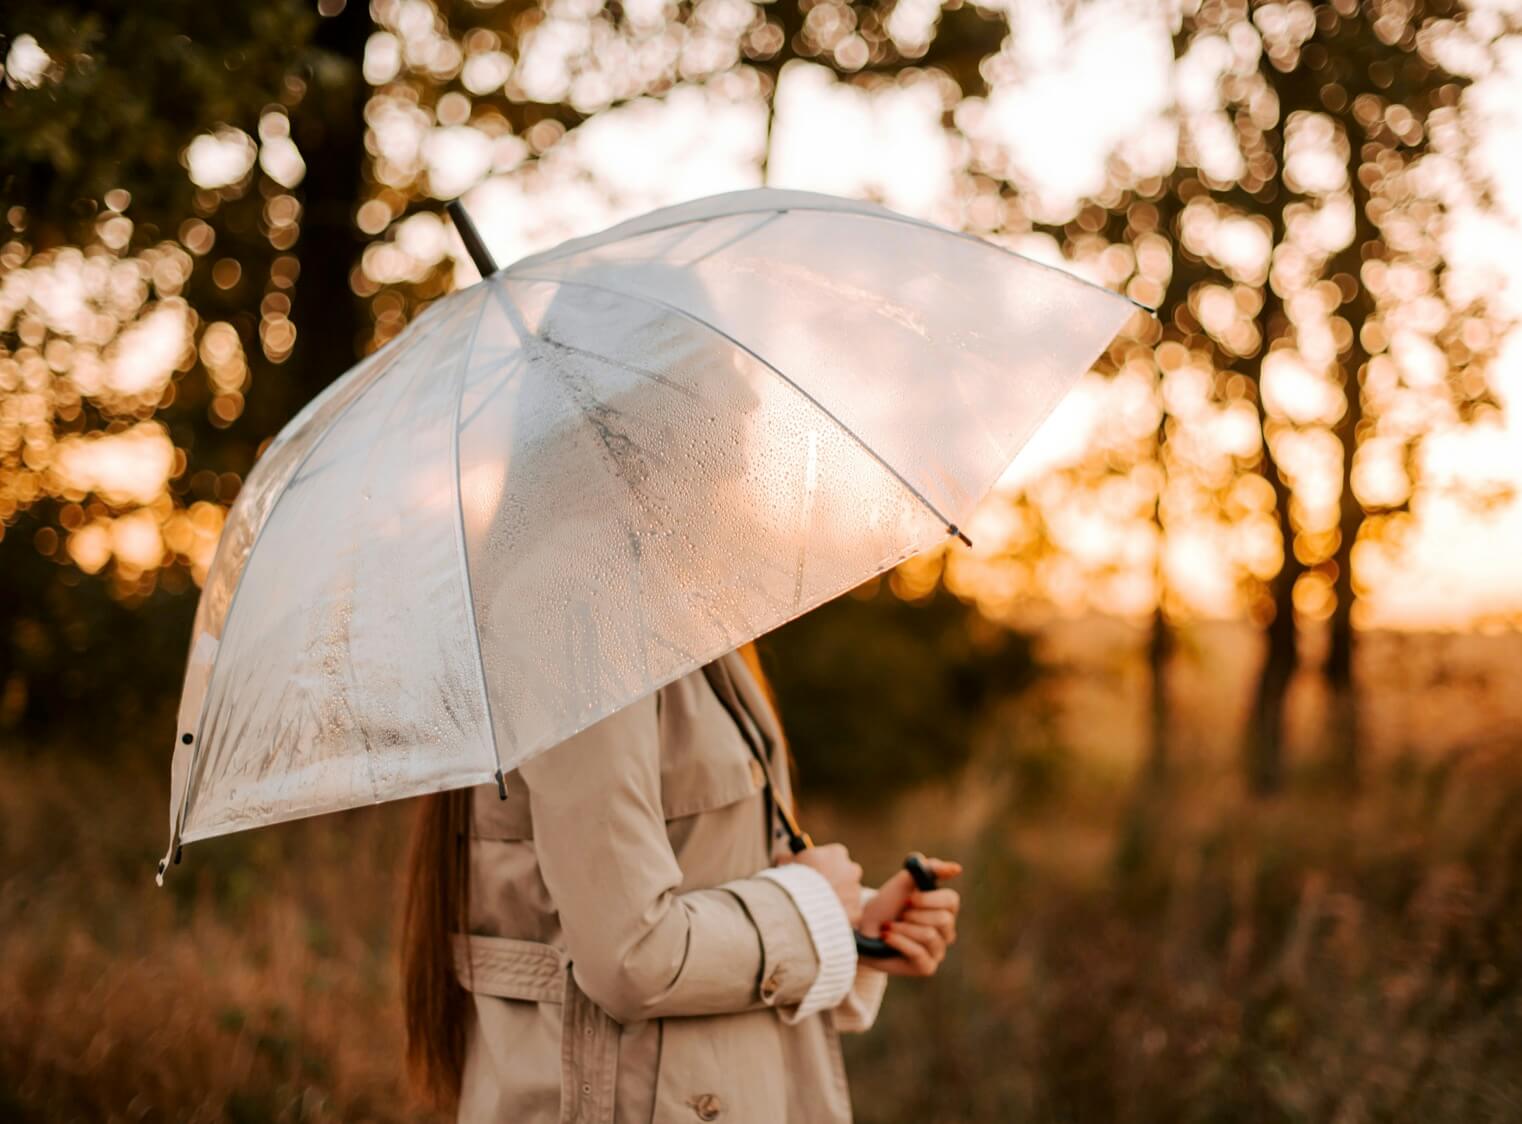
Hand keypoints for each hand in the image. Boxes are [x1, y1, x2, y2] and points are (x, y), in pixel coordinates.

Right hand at [785, 843, 863, 926]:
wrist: (801, 905)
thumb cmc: (794, 881)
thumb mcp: (790, 863)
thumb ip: (790, 859)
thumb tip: (781, 858)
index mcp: (837, 853)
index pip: (835, 856)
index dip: (824, 865)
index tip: (816, 872)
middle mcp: (851, 869)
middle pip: (846, 874)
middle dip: (835, 881)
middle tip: (819, 890)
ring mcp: (856, 891)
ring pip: (849, 894)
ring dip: (838, 899)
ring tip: (820, 907)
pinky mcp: (856, 911)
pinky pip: (850, 914)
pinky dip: (841, 916)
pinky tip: (826, 918)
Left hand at [858, 858, 961, 976]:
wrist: (864, 927)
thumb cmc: (887, 904)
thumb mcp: (905, 880)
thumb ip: (930, 868)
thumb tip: (957, 869)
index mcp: (945, 908)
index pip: (952, 901)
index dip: (929, 899)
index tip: (909, 899)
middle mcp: (947, 931)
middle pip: (943, 920)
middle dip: (914, 915)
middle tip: (899, 915)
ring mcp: (938, 951)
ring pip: (929, 935)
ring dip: (903, 928)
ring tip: (890, 926)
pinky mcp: (927, 967)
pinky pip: (919, 953)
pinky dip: (898, 941)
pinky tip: (887, 937)